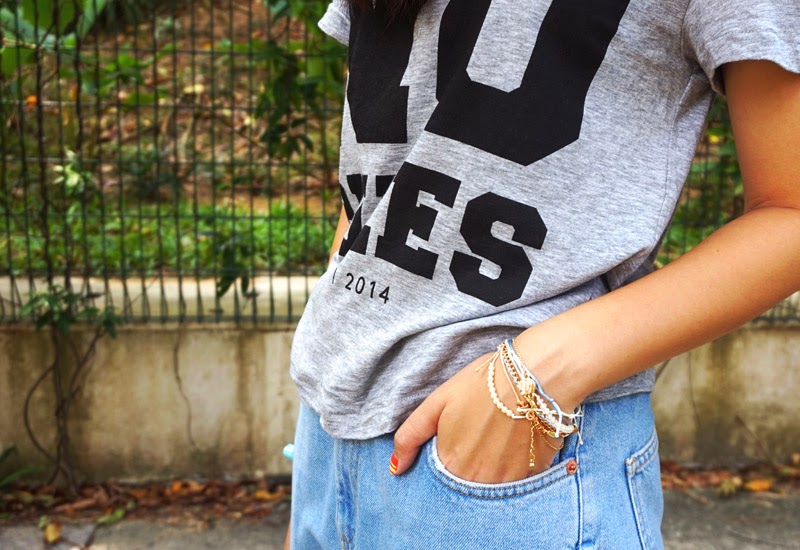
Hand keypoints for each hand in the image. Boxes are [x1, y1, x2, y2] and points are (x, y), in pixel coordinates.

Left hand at [390, 352, 565, 482]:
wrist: (535, 376)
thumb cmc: (483, 383)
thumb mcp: (437, 403)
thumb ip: (411, 436)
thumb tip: (395, 468)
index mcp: (450, 463)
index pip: (437, 479)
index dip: (443, 458)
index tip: (455, 438)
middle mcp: (477, 480)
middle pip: (463, 485)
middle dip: (465, 466)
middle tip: (476, 435)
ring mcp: (507, 482)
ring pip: (489, 487)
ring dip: (488, 470)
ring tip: (495, 438)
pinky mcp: (533, 476)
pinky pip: (516, 483)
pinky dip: (511, 468)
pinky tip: (513, 443)